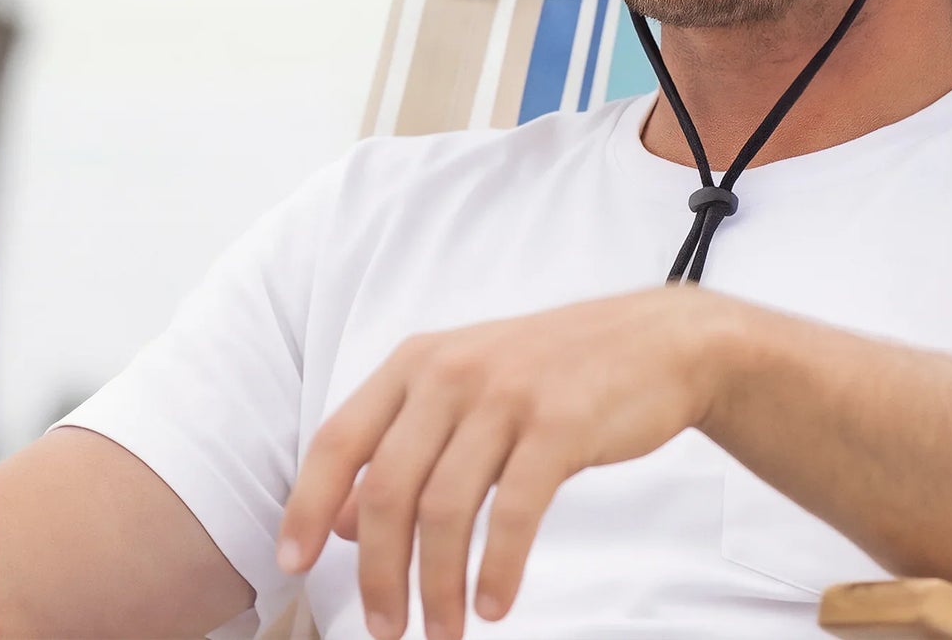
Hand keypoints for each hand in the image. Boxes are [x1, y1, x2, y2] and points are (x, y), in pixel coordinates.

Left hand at [276, 285, 742, 638]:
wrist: (658, 341)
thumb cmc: (558, 371)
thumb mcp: (471, 389)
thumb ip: (406, 444)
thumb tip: (347, 520)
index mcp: (421, 360)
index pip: (340, 438)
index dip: (308, 504)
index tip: (292, 563)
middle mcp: (455, 371)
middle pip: (390, 489)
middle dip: (381, 573)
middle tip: (386, 630)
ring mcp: (509, 394)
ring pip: (445, 509)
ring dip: (436, 585)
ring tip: (444, 630)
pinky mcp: (560, 424)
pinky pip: (513, 513)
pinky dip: (498, 569)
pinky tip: (496, 602)